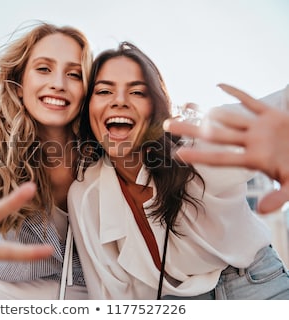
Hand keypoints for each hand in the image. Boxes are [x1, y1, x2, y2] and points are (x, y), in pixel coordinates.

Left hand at [163, 84, 288, 212]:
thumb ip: (280, 197)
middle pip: (216, 135)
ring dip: (210, 111)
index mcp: (254, 160)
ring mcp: (260, 128)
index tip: (177, 153)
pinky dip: (238, 92)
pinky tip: (219, 85)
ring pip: (230, 117)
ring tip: (187, 105)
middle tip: (167, 125)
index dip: (200, 155)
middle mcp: (252, 142)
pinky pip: (252, 101)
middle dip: (192, 129)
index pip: (221, 158)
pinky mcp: (272, 115)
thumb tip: (263, 210)